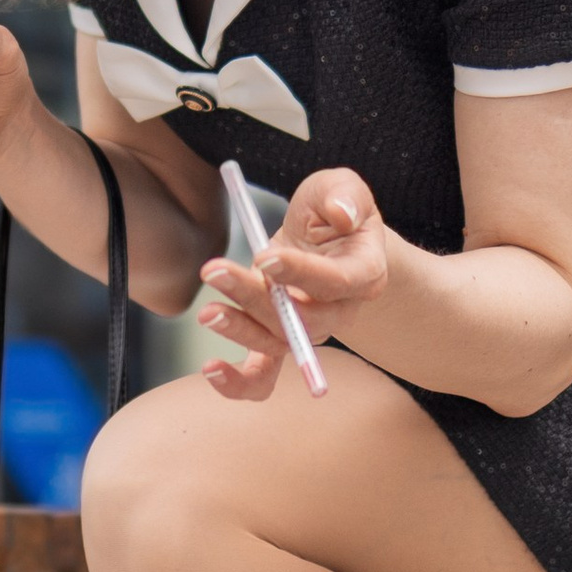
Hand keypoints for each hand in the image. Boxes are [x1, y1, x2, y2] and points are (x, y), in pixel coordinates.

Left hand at [195, 168, 389, 400]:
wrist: (329, 244)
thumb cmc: (334, 213)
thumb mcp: (341, 188)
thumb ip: (343, 194)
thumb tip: (341, 213)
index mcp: (364, 274)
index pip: (335, 283)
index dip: (300, 274)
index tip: (264, 257)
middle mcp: (339, 312)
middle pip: (301, 320)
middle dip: (255, 298)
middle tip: (215, 271)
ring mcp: (308, 332)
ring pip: (277, 345)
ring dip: (240, 331)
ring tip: (207, 312)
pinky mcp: (280, 341)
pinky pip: (263, 375)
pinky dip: (238, 382)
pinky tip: (211, 370)